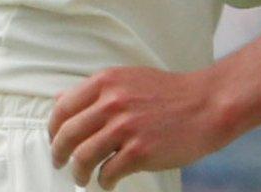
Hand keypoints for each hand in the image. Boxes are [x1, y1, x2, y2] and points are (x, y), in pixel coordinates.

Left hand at [49, 67, 238, 188]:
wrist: (207, 104)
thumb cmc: (170, 93)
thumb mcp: (128, 79)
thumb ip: (95, 91)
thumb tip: (60, 100)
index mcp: (106, 82)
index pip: (63, 108)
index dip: (54, 129)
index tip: (55, 140)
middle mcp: (112, 102)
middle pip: (68, 135)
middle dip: (59, 154)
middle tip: (61, 163)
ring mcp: (126, 127)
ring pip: (83, 157)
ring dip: (78, 172)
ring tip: (83, 177)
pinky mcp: (140, 151)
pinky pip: (107, 173)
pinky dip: (103, 182)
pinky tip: (108, 181)